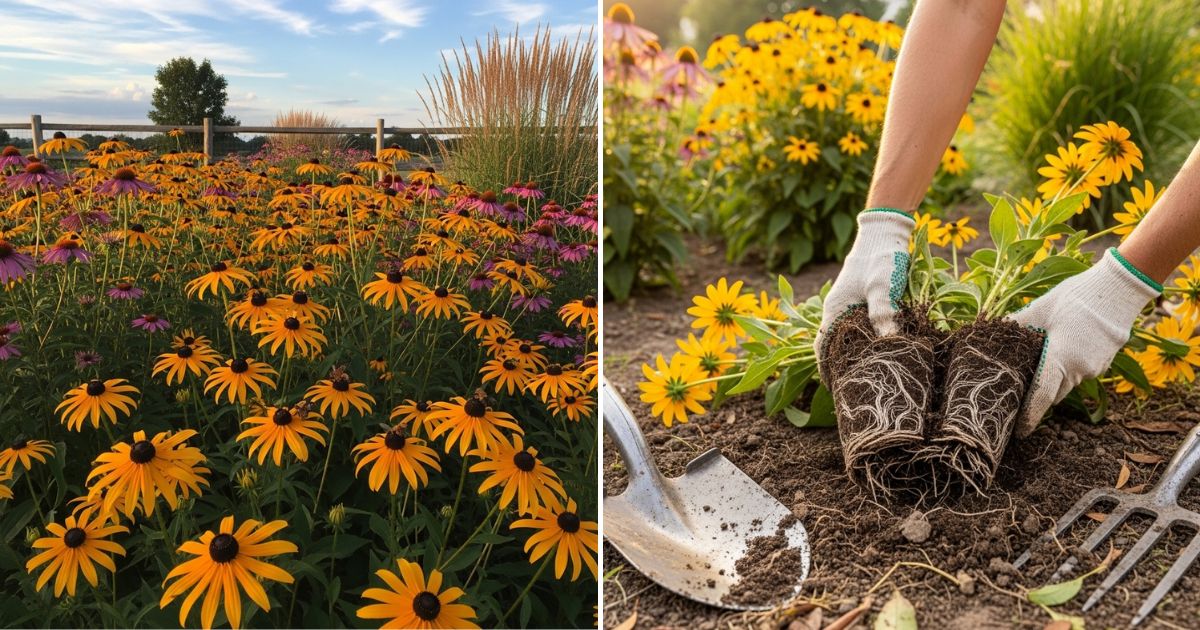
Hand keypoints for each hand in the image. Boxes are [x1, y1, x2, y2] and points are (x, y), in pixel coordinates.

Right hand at [816, 210, 914, 374]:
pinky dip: (861, 342)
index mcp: (835, 309)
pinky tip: (876, 350)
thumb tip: (890, 343)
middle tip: (853, 385)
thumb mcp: (882, 287)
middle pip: (831, 345)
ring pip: (844, 337)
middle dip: (839, 366)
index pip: (821, 346)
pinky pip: (856, 328)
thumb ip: (883, 314)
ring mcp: (848, 305)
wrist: (883, 233)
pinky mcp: (860, 301)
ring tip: (865, 373)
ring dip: (851, 354)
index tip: (833, 388)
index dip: (825, 368)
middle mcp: (837, 310)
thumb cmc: (880, 259)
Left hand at [1009, 248, 1159, 435]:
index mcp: (1060, 360)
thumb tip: (990, 332)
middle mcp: (1079, 370)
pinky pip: (1081, 372)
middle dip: (1038, 395)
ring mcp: (1096, 368)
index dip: (1029, 416)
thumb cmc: (1075, 298)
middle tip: (1020, 392)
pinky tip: (1061, 349)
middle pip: (1053, 392)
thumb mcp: (1039, 310)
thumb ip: (1015, 326)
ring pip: (1068, 382)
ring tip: (1038, 365)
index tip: (1019, 431)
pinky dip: (1069, 367)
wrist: (1118, 289)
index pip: (1041, 398)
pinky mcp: (1105, 361)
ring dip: (1054, 378)